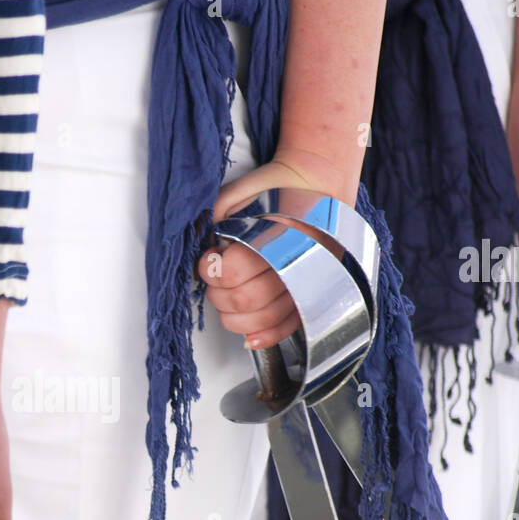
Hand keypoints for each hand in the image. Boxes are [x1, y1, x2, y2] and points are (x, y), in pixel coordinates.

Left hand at [197, 153, 355, 348]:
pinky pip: (288, 326)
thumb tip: (201, 247)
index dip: (211, 270)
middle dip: (218, 293)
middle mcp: (297, 259)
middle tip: (216, 278)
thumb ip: (216, 216)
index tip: (208, 260)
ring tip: (228, 296)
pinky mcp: (312, 294)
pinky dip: (265, 335)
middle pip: (244, 299)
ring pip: (263, 319)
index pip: (233, 271)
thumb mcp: (241, 192)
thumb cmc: (279, 188)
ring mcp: (308, 280)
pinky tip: (249, 334)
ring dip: (234, 316)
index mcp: (278, 233)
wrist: (317, 184)